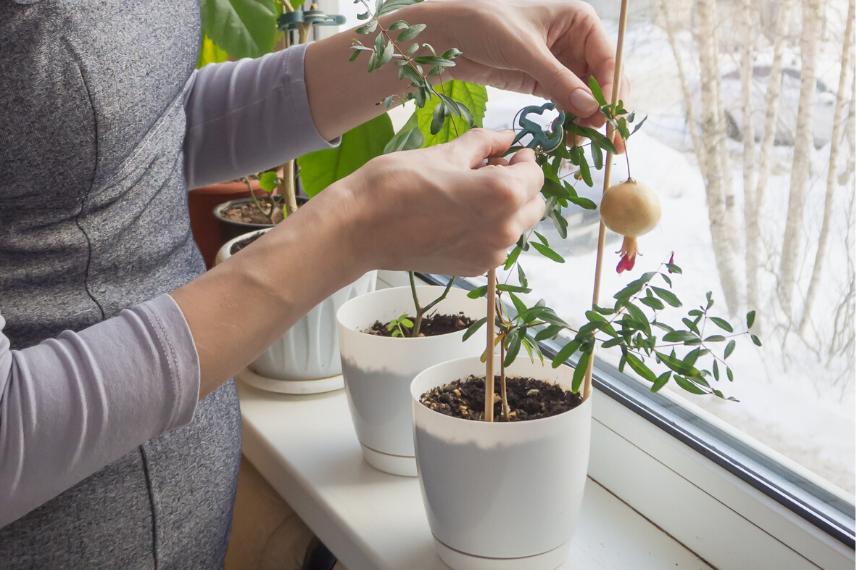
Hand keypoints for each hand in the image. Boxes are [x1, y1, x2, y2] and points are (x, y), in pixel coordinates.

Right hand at [326, 129, 544, 276]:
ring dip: (506, 209)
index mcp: (502, 194)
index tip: (507, 153)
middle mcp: (504, 229)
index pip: (535, 175)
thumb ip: (483, 144)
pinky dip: (489, 230)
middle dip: (520, 186)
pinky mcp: (473, 269)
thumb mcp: (443, 153)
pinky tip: (459, 216)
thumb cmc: (396, 184)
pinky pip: (496, 245)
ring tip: (470, 194)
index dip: (524, 160)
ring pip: (517, 227)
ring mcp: (490, 254)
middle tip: (490, 171)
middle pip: (534, 204)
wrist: (359, 229)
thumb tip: (506, 137)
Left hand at [421, 0, 626, 131]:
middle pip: (601, 80)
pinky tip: (569, 137)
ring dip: (587, 119)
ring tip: (581, 142)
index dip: (612, 91)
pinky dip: (570, 120)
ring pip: (586, 96)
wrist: (451, 37)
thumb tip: (590, 108)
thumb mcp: (525, 51)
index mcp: (580, 21)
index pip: (608, 60)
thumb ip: (558, 79)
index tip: (609, 119)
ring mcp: (561, 63)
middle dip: (603, 109)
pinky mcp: (544, 81)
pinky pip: (566, 103)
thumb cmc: (487, 26)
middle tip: (605, 139)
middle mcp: (576, 41)